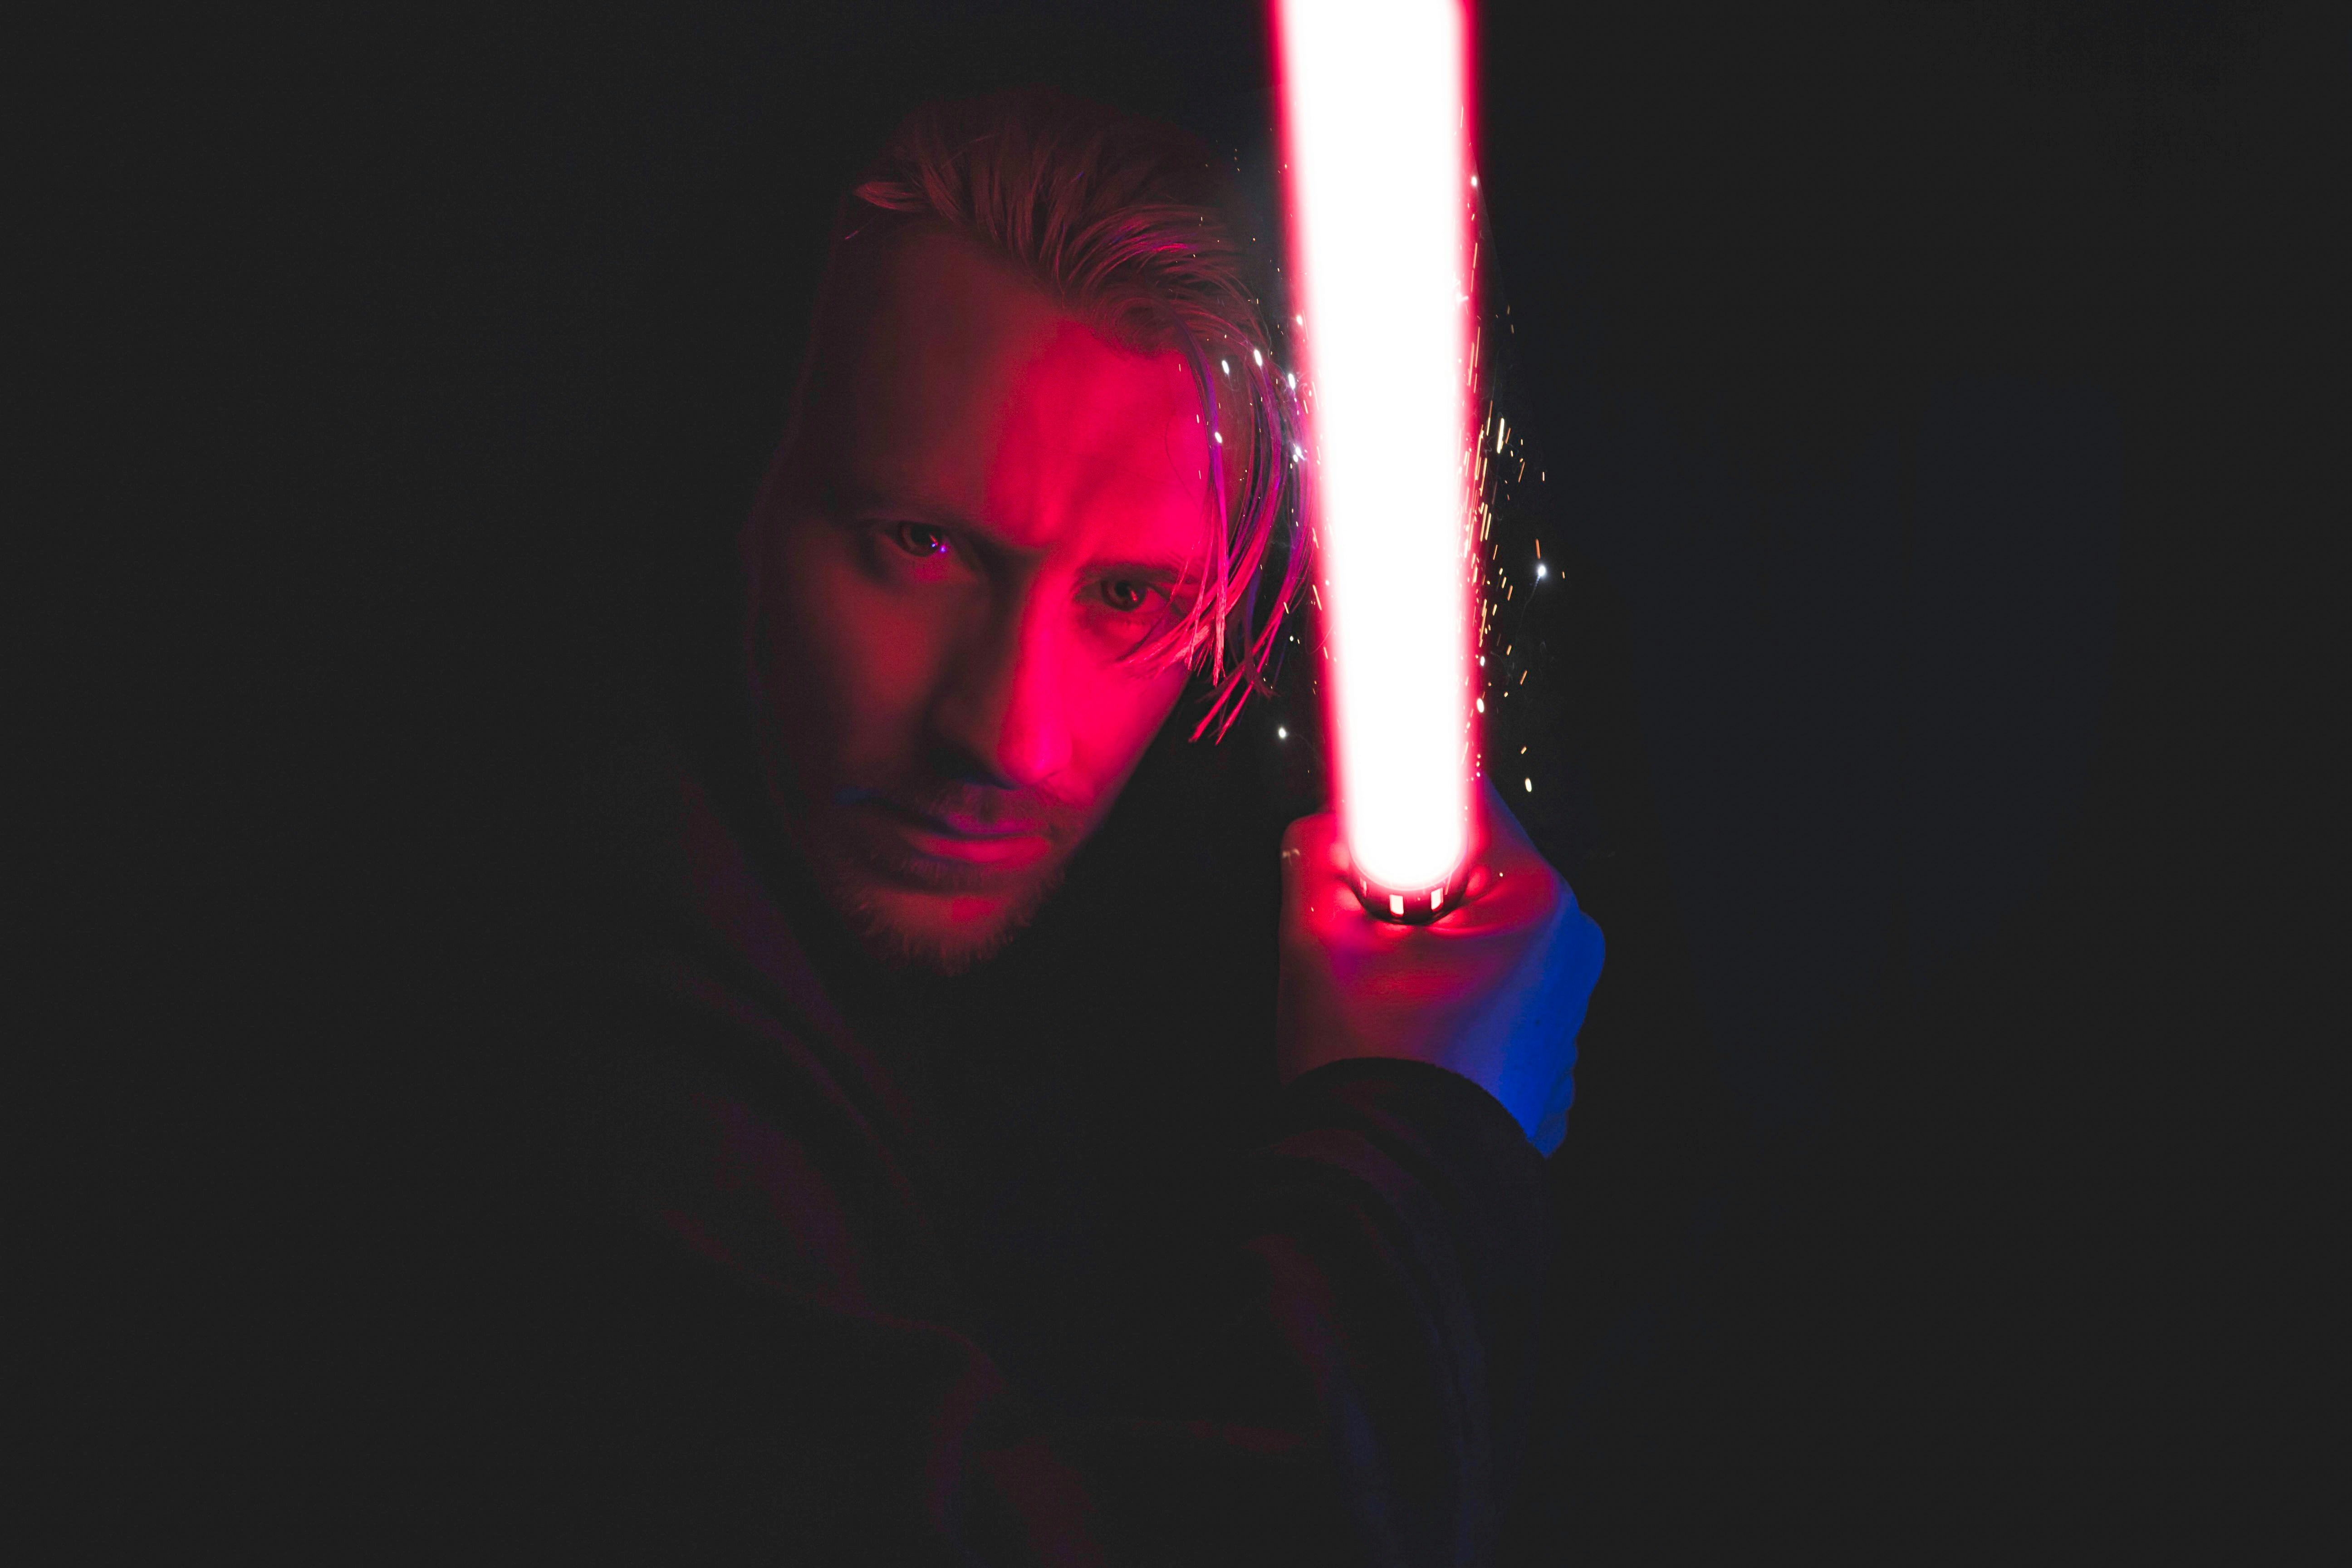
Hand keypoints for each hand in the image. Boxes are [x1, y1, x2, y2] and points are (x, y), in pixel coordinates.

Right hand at [1275, 778, 1603, 1153]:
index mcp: (1538, 905)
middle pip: (1474, 879)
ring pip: (1480, 945)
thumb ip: (1315, 859)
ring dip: (1426, 956)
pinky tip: (1408, 1044)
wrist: (1392, 1192)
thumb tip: (1320, 834)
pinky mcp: (1546, 1068)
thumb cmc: (1370, 1069)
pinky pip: (1493, 1006)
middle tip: (1363, 943)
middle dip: (1409, 897)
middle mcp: (1571, 956)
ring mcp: (1565, 1019)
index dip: (1395, 820)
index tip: (1358, 853)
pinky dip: (1450, 1010)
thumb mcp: (1318, 940)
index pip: (1465, 807)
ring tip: (1380, 1004)